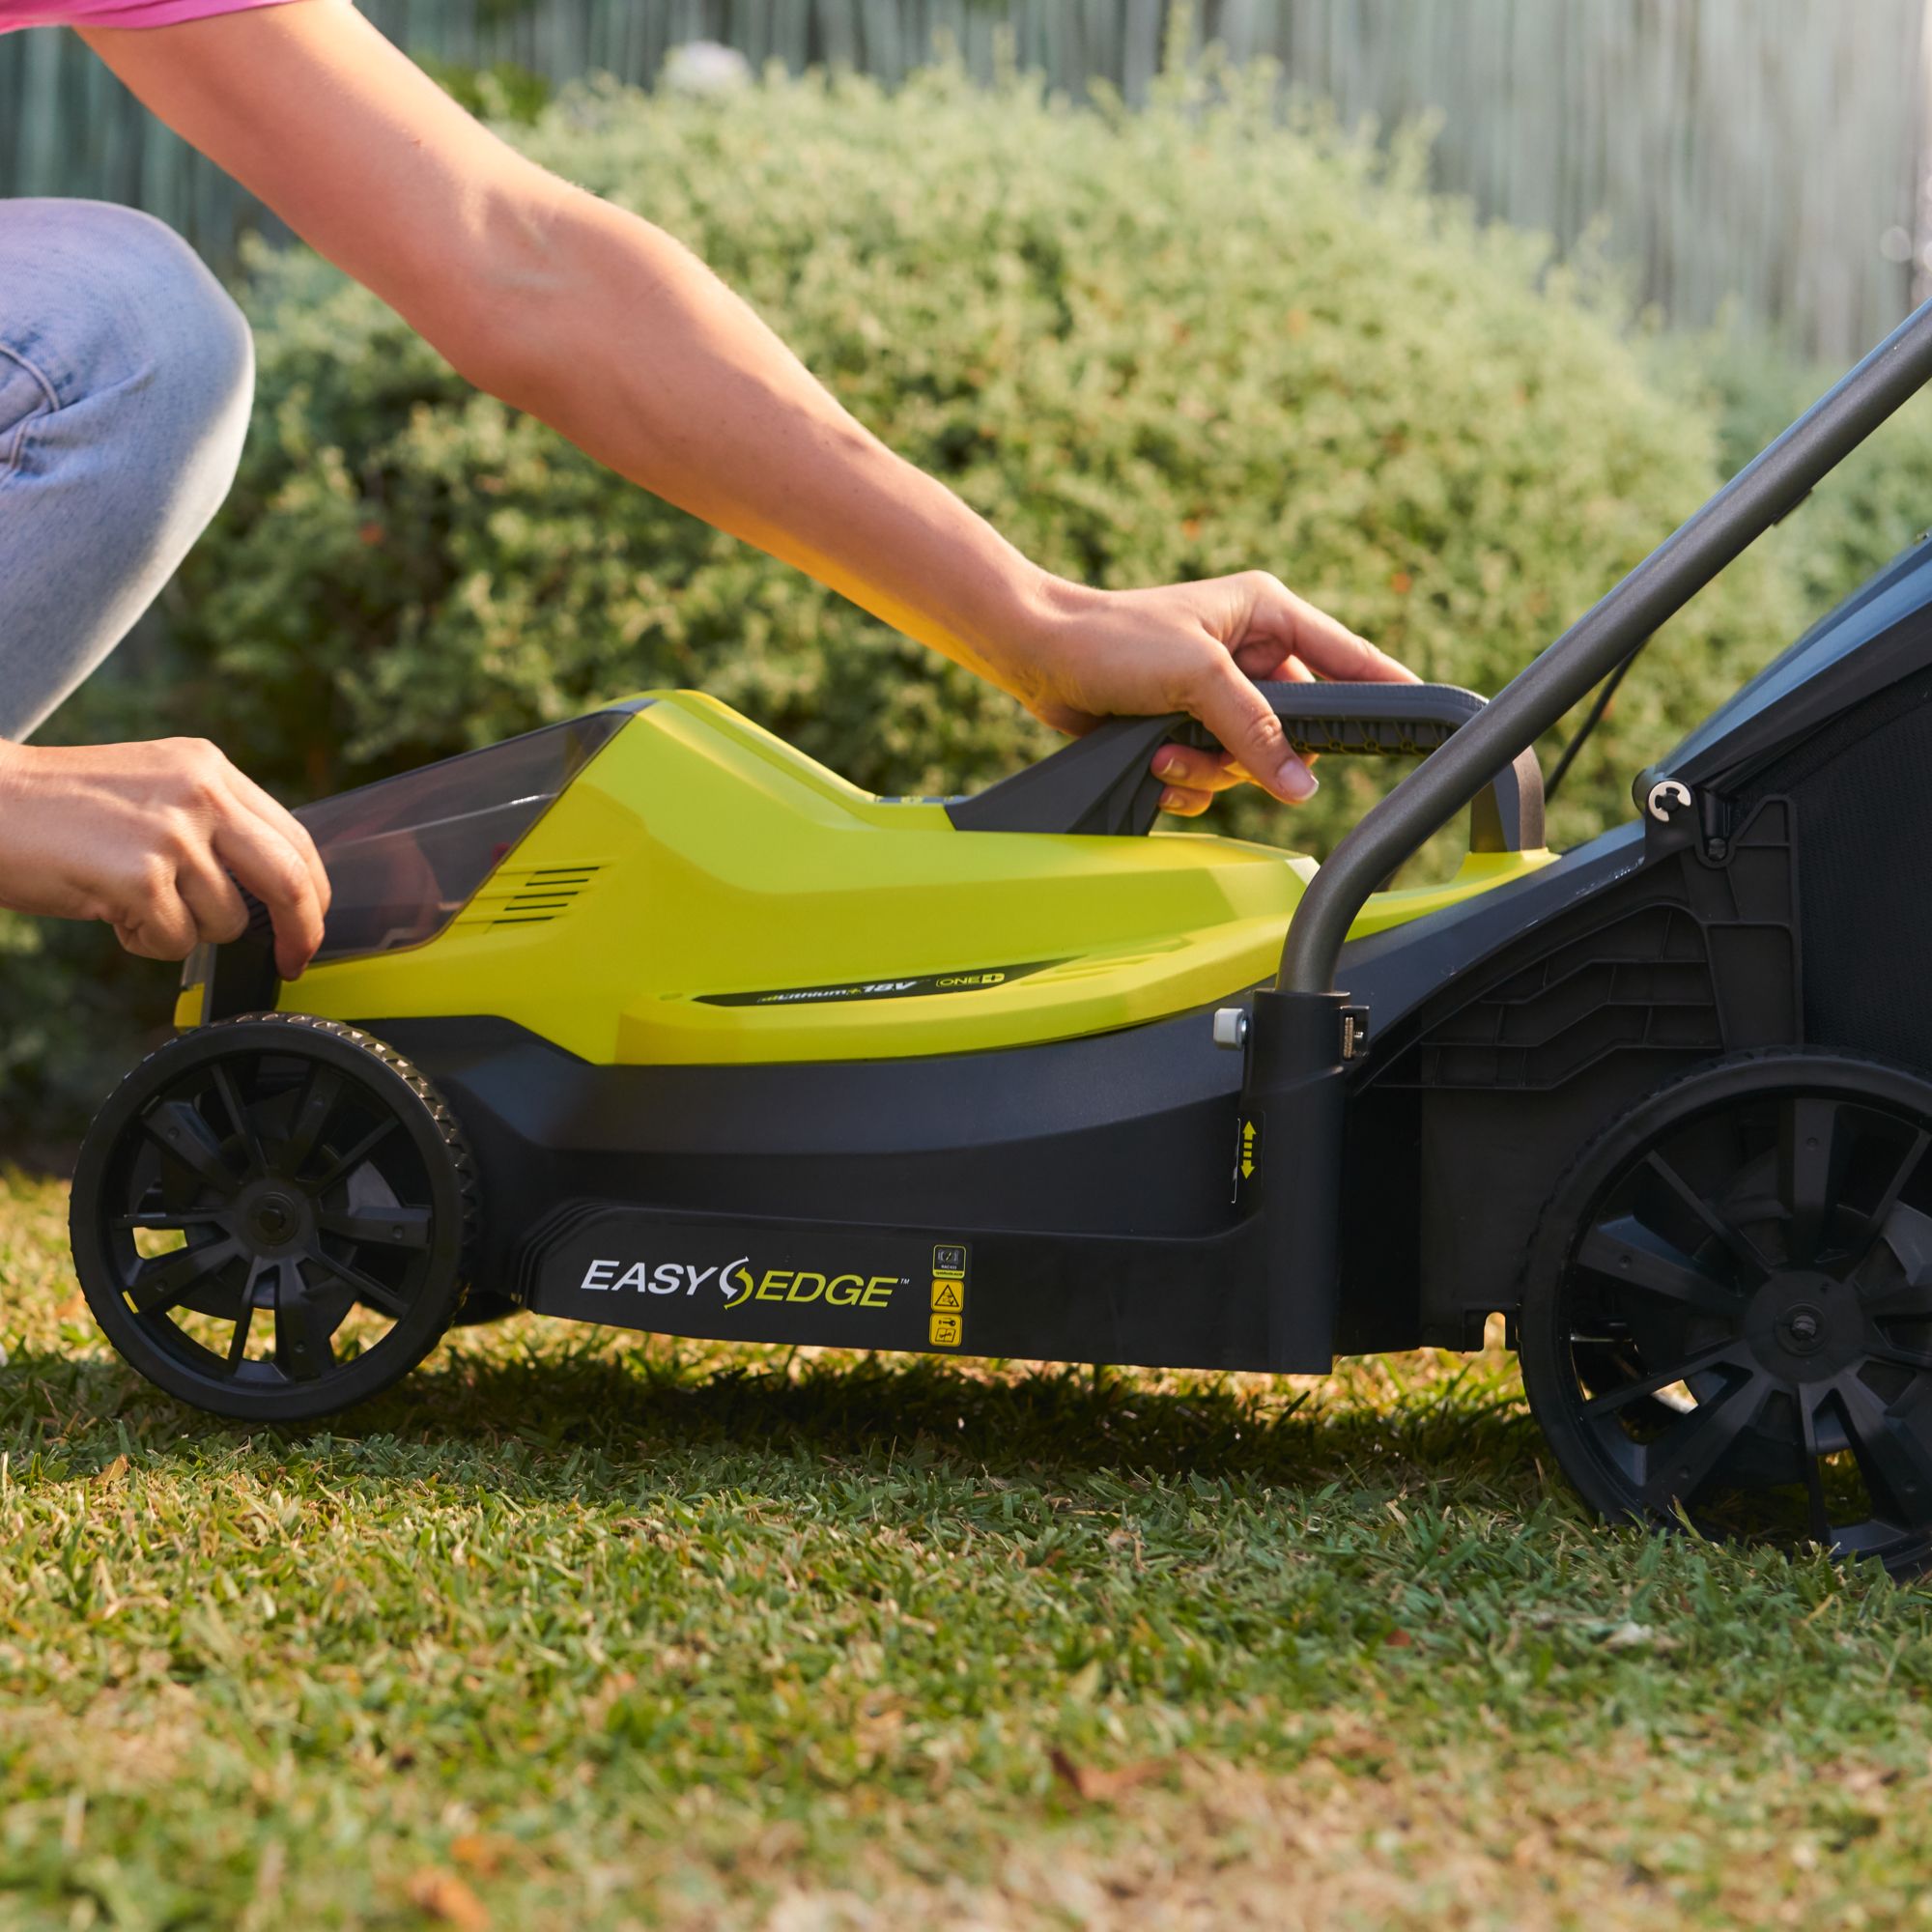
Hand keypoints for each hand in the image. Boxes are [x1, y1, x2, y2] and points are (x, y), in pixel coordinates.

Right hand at [0, 738, 330, 977]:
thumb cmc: (61, 809)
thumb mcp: (155, 788)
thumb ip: (214, 823)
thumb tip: (271, 893)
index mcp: (209, 769)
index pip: (295, 838)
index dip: (312, 894)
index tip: (308, 928)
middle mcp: (201, 794)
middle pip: (290, 880)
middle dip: (299, 933)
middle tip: (292, 961)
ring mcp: (172, 834)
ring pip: (224, 921)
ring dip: (184, 930)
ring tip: (133, 901)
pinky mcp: (140, 876)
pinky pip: (175, 940)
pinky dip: (146, 941)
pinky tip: (110, 909)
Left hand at [1006, 572, 1417, 816]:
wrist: (1035, 654)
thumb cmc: (1113, 640)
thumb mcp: (1198, 676)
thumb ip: (1257, 730)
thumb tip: (1301, 785)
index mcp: (1269, 615)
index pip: (1350, 658)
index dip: (1385, 690)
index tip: (1426, 720)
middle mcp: (1250, 654)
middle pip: (1294, 731)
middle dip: (1249, 753)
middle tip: (1211, 747)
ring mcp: (1216, 696)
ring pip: (1250, 763)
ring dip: (1207, 771)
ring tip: (1163, 752)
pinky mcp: (1183, 729)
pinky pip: (1212, 778)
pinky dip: (1184, 781)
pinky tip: (1151, 764)